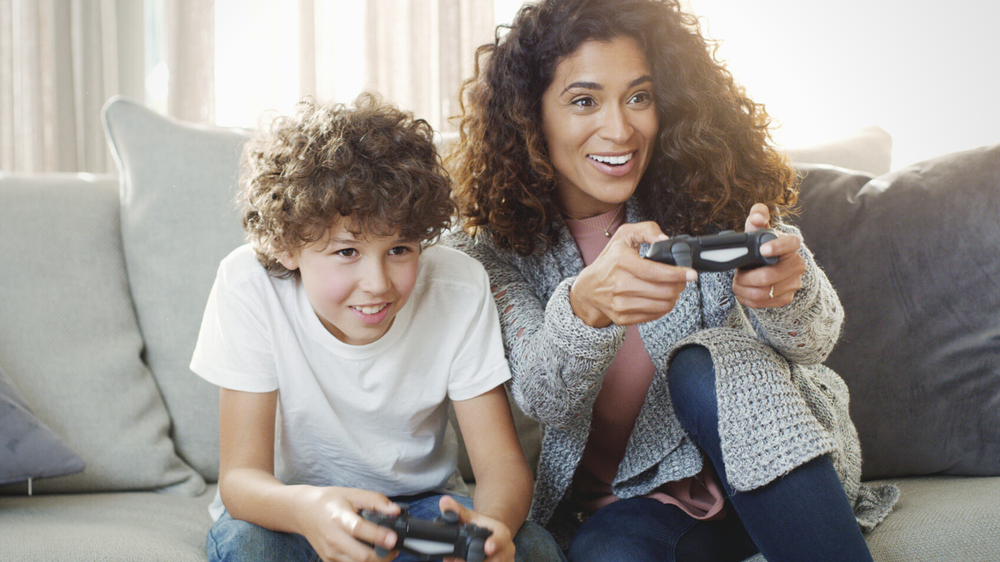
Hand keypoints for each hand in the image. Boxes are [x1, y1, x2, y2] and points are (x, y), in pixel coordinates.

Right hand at [294, 486, 400, 561]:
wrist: (304, 511)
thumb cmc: (330, 501)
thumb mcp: (353, 494)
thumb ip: (376, 501)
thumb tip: (396, 511)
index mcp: (339, 518)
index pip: (359, 529)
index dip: (378, 536)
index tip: (393, 538)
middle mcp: (333, 538)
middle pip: (361, 556)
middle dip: (383, 556)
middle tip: (395, 548)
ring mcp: (330, 553)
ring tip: (385, 552)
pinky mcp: (328, 561)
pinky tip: (371, 555)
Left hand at [438, 496, 514, 561]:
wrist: (493, 534)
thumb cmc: (482, 526)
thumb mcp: (471, 517)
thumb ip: (456, 511)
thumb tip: (444, 501)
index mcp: (502, 533)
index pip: (501, 538)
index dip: (495, 543)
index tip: (488, 548)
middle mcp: (507, 549)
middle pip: (496, 559)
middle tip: (457, 561)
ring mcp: (506, 561)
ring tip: (455, 561)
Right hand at [570, 221, 696, 326]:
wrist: (588, 289)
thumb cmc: (609, 260)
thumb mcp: (624, 235)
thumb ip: (647, 230)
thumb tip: (665, 239)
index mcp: (621, 261)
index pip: (656, 272)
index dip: (678, 274)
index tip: (692, 274)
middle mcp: (619, 284)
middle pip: (663, 291)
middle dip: (679, 285)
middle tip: (682, 280)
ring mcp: (620, 303)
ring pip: (662, 305)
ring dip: (674, 297)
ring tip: (673, 289)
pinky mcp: (622, 317)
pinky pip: (653, 315)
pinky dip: (663, 307)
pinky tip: (661, 298)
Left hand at [732, 203, 805, 307]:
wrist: (772, 265)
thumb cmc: (763, 245)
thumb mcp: (759, 230)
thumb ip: (757, 217)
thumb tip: (756, 218)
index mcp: (791, 244)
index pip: (790, 244)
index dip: (776, 247)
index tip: (762, 249)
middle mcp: (797, 264)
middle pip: (768, 276)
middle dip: (746, 277)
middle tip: (737, 274)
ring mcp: (793, 283)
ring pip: (763, 293)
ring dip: (744, 289)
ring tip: (738, 282)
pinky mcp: (786, 298)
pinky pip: (763, 303)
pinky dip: (747, 299)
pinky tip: (743, 292)